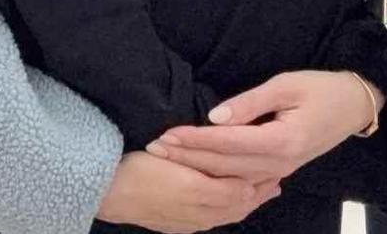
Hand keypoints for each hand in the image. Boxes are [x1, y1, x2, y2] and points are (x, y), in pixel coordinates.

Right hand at [97, 151, 280, 232]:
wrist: (109, 191)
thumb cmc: (141, 169)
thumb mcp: (176, 162)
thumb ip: (210, 170)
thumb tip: (240, 177)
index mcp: (201, 195)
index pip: (240, 190)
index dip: (258, 177)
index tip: (274, 164)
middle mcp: (199, 214)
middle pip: (237, 205)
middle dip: (258, 193)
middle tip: (277, 181)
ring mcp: (188, 221)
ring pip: (226, 214)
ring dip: (245, 202)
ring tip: (262, 190)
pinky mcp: (177, 224)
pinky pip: (212, 220)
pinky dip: (228, 211)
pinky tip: (229, 204)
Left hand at [144, 71, 383, 183]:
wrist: (353, 106)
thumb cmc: (320, 89)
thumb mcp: (286, 85)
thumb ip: (249, 102)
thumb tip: (215, 118)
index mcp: (280, 142)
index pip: (226, 144)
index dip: (194, 140)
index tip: (166, 135)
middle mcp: (278, 164)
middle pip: (223, 165)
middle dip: (186, 157)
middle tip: (154, 149)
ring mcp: (279, 171)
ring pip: (230, 176)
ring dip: (197, 167)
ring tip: (168, 158)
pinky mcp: (279, 169)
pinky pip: (242, 179)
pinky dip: (217, 176)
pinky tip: (198, 173)